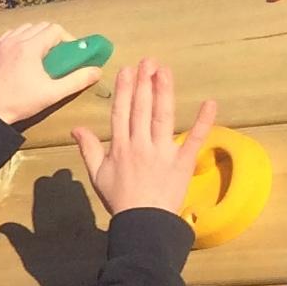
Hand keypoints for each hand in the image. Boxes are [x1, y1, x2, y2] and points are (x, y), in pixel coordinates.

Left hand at [0, 22, 102, 130]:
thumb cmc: (20, 103)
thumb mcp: (52, 94)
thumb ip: (76, 80)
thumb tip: (97, 71)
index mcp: (29, 47)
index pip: (54, 29)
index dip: (67, 39)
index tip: (70, 53)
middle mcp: (13, 40)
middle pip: (40, 26)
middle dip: (52, 37)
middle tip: (58, 55)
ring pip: (24, 29)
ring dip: (36, 36)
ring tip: (41, 56)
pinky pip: (9, 36)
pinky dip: (19, 40)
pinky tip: (23, 56)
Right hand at [73, 62, 217, 218]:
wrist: (142, 224)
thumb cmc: (119, 199)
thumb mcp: (97, 175)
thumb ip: (88, 149)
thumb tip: (76, 128)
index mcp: (120, 147)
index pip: (121, 113)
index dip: (123, 90)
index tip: (126, 70)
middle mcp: (140, 145)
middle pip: (141, 109)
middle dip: (144, 83)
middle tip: (148, 61)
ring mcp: (162, 152)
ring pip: (162, 117)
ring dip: (164, 92)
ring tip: (164, 70)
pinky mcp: (182, 161)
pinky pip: (194, 139)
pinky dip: (203, 122)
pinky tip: (210, 103)